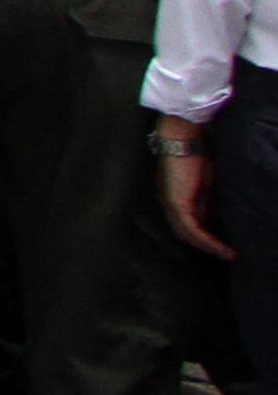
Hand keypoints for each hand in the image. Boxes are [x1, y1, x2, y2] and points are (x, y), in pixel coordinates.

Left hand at [164, 121, 234, 258]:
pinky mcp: (177, 203)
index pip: (184, 224)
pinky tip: (219, 246)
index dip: (201, 236)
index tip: (219, 244)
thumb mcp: (201, 183)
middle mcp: (167, 204)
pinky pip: (192, 227)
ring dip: (208, 246)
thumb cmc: (192, 157)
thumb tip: (208, 216)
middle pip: (184, 233)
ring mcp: (170, 204)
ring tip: (226, 253)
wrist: (181, 141)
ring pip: (188, 234)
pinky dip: (206, 239)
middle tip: (225, 254)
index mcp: (171, 199)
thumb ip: (202, 200)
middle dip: (205, 246)